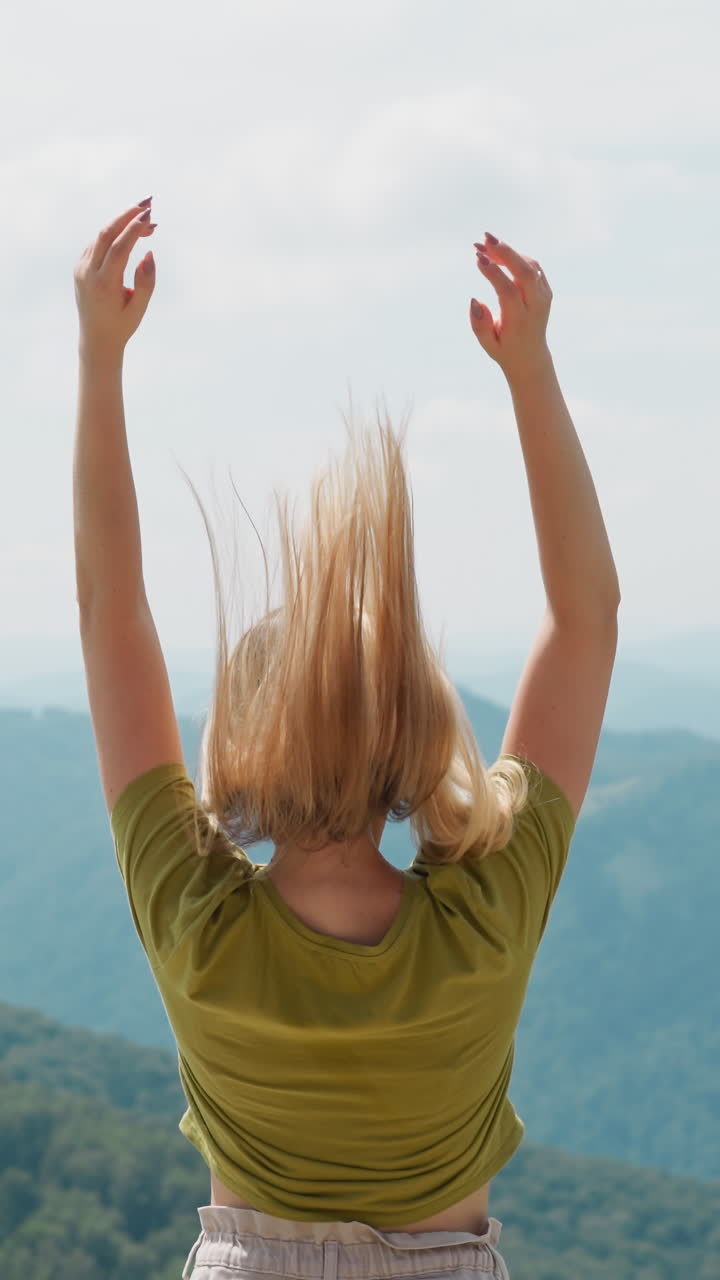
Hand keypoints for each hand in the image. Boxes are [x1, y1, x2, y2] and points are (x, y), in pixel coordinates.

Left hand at [74, 200, 156, 359]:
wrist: (96, 339)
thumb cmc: (122, 325)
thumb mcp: (139, 308)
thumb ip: (146, 281)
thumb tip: (148, 252)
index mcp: (104, 285)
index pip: (118, 247)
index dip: (134, 229)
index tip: (150, 216)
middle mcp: (88, 273)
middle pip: (106, 233)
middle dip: (127, 215)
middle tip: (148, 203)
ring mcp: (81, 268)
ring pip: (101, 236)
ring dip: (123, 224)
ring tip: (147, 220)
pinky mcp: (80, 267)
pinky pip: (97, 243)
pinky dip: (113, 234)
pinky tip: (130, 232)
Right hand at [469, 233, 552, 380]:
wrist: (531, 356)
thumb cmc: (504, 348)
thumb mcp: (488, 344)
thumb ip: (480, 325)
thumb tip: (475, 301)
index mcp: (520, 321)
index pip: (509, 291)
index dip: (494, 273)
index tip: (477, 258)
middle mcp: (536, 306)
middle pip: (525, 272)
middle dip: (505, 252)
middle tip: (484, 239)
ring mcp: (543, 296)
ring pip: (529, 265)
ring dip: (507, 252)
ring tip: (484, 244)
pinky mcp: (545, 289)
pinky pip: (532, 266)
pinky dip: (515, 256)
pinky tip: (497, 252)